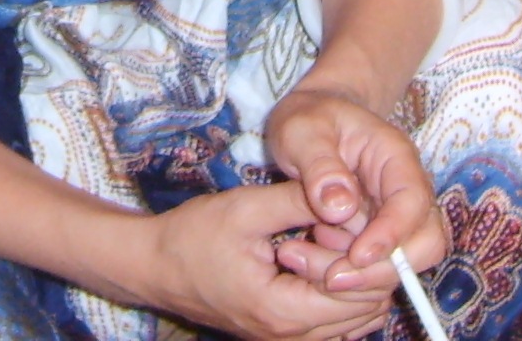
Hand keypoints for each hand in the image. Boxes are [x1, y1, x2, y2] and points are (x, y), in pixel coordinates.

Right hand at [143, 181, 399, 340]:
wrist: (156, 266)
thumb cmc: (194, 237)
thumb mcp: (247, 208)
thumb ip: (299, 201)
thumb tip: (348, 194)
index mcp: (284, 311)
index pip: (358, 292)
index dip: (366, 251)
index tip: (350, 214)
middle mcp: (292, 338)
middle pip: (365, 308)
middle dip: (363, 263)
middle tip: (337, 223)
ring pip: (356, 319)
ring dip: (354, 277)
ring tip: (326, 237)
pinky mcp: (285, 334)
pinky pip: (336, 323)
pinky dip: (341, 292)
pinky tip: (320, 256)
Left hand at [261, 83, 448, 300]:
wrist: (313, 119)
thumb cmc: (308, 118)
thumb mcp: (301, 131)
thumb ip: (320, 165)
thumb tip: (340, 209)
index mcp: (395, 156)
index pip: (412, 202)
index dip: (391, 235)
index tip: (356, 256)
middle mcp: (407, 188)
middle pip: (425, 242)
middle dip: (384, 269)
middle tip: (334, 278)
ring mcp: (399, 213)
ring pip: (407, 261)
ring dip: (367, 276)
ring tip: (316, 262)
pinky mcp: (383, 233)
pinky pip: (383, 265)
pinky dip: (356, 275)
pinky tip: (317, 261)